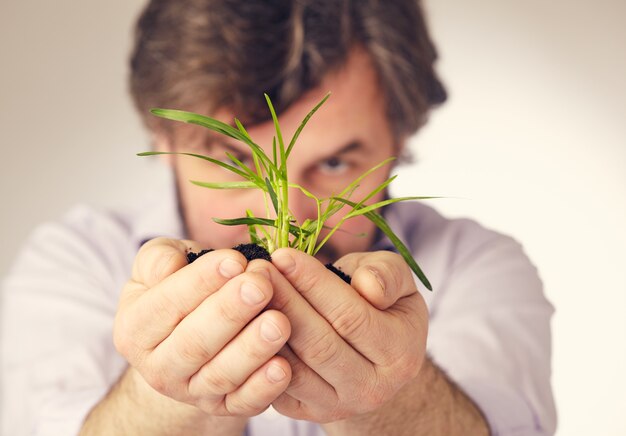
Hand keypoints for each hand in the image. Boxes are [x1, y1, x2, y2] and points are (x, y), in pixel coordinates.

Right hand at [113, 238, 291, 416]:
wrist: (192, 335)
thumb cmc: (180, 287)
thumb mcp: (160, 264)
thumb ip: (157, 259)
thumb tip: (171, 264)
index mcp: (134, 329)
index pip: (166, 304)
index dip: (201, 281)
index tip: (235, 260)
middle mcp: (158, 368)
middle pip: (193, 343)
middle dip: (230, 312)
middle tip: (261, 285)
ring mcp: (192, 392)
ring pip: (220, 374)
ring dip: (252, 349)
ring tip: (279, 322)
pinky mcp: (224, 408)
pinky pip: (243, 403)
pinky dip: (264, 388)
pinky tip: (284, 366)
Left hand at [248, 248, 428, 422]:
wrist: (372, 357)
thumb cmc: (380, 305)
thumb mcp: (396, 281)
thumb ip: (388, 275)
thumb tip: (368, 286)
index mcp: (399, 353)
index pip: (350, 316)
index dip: (313, 283)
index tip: (283, 254)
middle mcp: (371, 388)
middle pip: (318, 344)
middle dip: (284, 302)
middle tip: (256, 270)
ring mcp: (338, 406)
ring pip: (294, 368)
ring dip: (264, 327)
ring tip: (246, 291)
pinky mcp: (308, 413)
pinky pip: (276, 385)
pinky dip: (259, 353)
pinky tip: (246, 321)